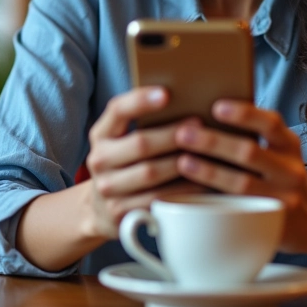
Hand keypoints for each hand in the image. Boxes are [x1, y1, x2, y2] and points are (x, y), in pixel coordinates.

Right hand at [85, 87, 201, 238]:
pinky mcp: (121, 213)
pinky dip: (183, 188)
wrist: (101, 208)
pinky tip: (202, 179)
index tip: (166, 93)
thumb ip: (142, 120)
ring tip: (206, 151)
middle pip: (141, 144)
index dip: (141, 100)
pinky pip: (158, 199)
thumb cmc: (127, 160)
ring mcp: (108, 189)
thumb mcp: (123, 138)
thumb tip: (184, 97)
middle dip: (173, 134)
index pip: (118, 110)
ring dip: (182, 162)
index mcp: (101, 134)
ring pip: (151, 173)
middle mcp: (99, 160)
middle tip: (199, 124)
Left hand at [173, 100, 306, 254]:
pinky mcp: (272, 224)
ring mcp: (284, 199)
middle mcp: (291, 170)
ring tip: (183, 161)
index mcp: (289, 144)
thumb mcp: (279, 151)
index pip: (270, 123)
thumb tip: (206, 115)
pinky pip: (238, 211)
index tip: (216, 106)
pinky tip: (191, 193)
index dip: (244, 114)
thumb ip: (254, 135)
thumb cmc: (281, 175)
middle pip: (250, 152)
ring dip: (209, 171)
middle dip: (214, 142)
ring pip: (242, 184)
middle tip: (183, 133)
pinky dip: (212, 200)